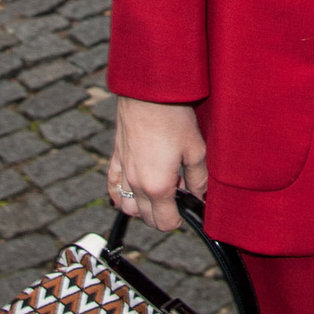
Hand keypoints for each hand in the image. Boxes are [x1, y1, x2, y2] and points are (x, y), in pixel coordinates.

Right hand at [108, 96, 207, 229]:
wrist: (148, 91)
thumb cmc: (173, 116)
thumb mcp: (195, 149)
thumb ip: (199, 179)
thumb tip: (201, 196)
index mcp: (158, 186)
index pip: (165, 222)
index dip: (180, 219)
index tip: (189, 209)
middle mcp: (136, 184)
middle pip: (146, 218)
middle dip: (163, 215)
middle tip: (179, 197)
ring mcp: (123, 172)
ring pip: (128, 207)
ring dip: (142, 208)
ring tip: (159, 193)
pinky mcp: (116, 158)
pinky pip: (112, 187)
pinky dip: (120, 195)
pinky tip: (130, 192)